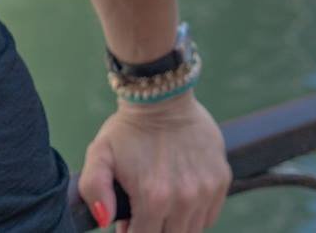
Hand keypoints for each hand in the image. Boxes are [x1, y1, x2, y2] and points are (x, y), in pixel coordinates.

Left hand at [76, 93, 230, 232]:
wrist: (162, 96)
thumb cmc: (128, 128)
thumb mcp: (99, 154)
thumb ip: (94, 190)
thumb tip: (104, 220)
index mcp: (153, 198)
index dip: (133, 232)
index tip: (129, 222)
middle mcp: (184, 199)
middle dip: (154, 229)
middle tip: (144, 212)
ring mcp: (206, 190)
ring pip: (192, 231)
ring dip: (175, 224)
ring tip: (161, 203)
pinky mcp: (221, 179)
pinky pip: (210, 216)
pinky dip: (196, 215)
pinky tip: (181, 198)